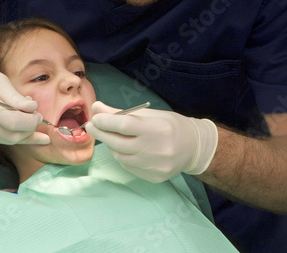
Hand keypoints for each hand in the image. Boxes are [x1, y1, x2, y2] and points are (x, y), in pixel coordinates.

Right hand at [0, 48, 49, 144]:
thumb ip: (16, 98)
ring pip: (5, 141)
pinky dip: (10, 132)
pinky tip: (17, 122)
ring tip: (32, 121)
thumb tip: (34, 109)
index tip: (39, 114)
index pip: (13, 123)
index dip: (31, 122)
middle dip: (30, 131)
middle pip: (11, 137)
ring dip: (22, 134)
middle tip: (39, 118)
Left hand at [85, 101, 217, 182]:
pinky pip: (129, 166)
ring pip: (121, 157)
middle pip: (119, 143)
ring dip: (111, 145)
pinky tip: (123, 148)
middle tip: (91, 126)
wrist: (194, 147)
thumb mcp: (150, 113)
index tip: (95, 117)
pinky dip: (122, 156)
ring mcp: (155, 166)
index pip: (125, 126)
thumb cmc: (170, 125)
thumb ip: (122, 112)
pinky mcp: (154, 178)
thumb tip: (97, 108)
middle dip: (102, 133)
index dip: (106, 122)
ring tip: (109, 135)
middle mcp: (157, 150)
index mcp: (157, 129)